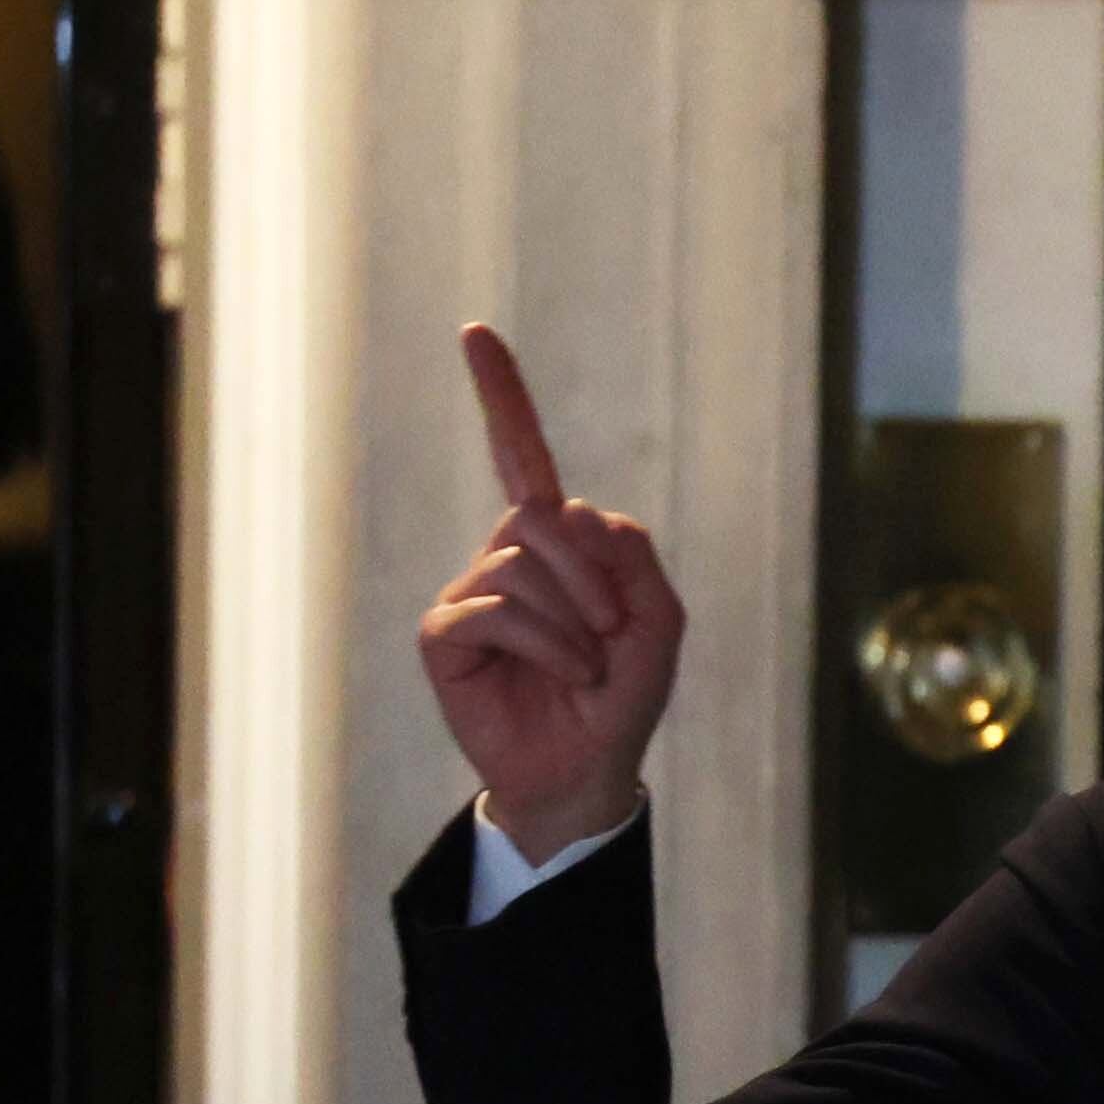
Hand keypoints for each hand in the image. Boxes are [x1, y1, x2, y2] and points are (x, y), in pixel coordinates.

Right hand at [419, 324, 685, 859]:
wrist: (587, 770)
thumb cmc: (622, 696)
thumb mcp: (658, 623)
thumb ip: (634, 558)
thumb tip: (569, 510)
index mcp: (554, 543)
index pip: (521, 456)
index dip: (501, 396)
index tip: (473, 333)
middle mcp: (505, 556)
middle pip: (543, 517)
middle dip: (594, 578)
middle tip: (611, 634)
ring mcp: (471, 593)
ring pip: (522, 565)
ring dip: (576, 623)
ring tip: (587, 666)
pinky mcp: (445, 635)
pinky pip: (497, 609)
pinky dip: (547, 644)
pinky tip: (563, 675)